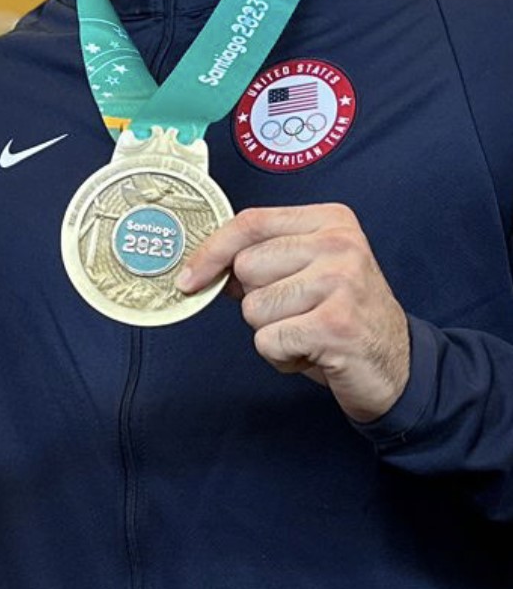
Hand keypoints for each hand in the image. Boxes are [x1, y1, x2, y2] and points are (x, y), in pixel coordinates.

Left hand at [177, 203, 409, 422]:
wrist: (399, 368)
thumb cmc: (342, 317)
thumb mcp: (309, 272)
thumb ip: (264, 258)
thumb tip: (202, 266)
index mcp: (331, 221)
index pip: (250, 222)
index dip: (211, 251)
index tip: (189, 277)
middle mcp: (339, 244)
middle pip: (246, 267)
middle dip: (257, 300)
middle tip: (298, 313)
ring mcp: (341, 283)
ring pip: (253, 308)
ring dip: (271, 332)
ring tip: (309, 333)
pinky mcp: (336, 326)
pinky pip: (269, 341)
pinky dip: (282, 357)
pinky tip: (314, 354)